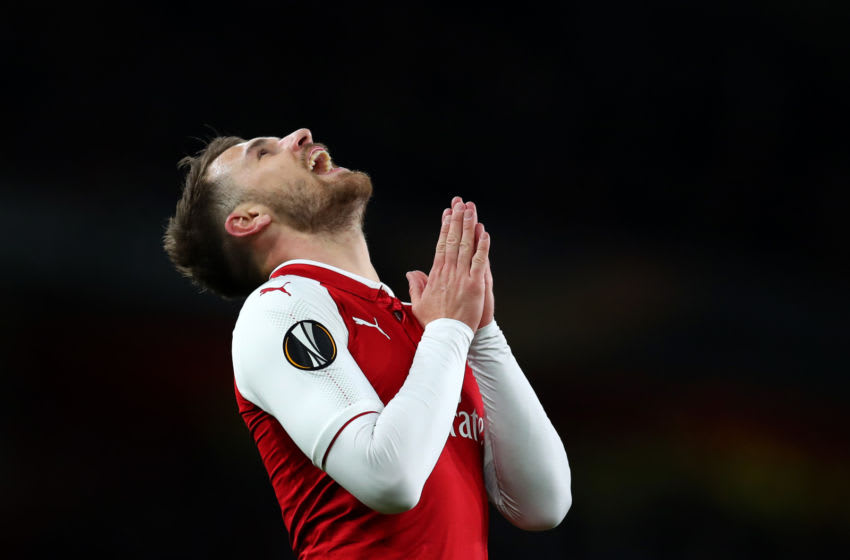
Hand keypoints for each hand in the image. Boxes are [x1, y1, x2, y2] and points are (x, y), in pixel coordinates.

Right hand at [406, 200, 489, 330]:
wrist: (446, 336)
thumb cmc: (434, 322)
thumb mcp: (419, 303)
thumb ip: (416, 285)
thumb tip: (411, 273)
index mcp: (436, 274)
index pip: (442, 245)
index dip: (445, 227)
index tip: (447, 214)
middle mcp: (449, 272)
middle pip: (454, 240)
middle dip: (457, 220)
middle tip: (460, 203)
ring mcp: (462, 277)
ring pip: (466, 246)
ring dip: (469, 226)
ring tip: (471, 210)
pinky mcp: (475, 285)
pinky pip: (480, 261)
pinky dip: (482, 246)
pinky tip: (484, 233)